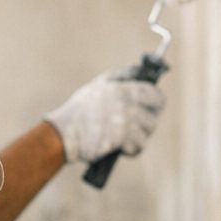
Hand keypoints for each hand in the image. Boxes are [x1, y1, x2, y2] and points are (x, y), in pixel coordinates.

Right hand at [44, 67, 164, 164]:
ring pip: (147, 132)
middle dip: (147, 122)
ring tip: (126, 138)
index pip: (155, 95)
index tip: (153, 107)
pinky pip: (139, 146)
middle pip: (154, 116)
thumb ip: (121, 76)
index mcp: (124, 89)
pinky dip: (132, 149)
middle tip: (137, 125)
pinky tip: (123, 148)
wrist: (64, 134)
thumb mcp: (98, 85)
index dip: (156, 102)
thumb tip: (138, 72)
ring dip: (139, 136)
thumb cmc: (79, 110)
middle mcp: (128, 104)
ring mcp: (126, 123)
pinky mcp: (122, 140)